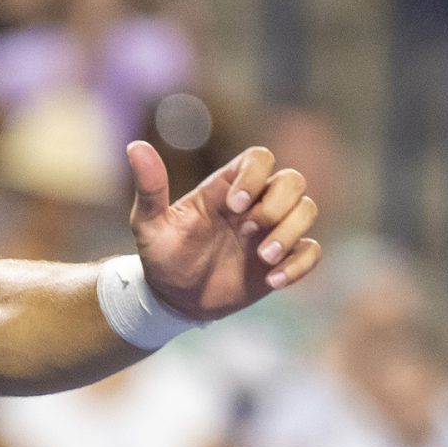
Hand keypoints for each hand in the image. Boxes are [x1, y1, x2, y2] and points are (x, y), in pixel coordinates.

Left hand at [127, 140, 322, 320]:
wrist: (174, 300)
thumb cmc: (161, 257)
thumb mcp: (149, 224)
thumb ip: (150, 188)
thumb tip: (135, 146)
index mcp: (226, 188)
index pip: (259, 157)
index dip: (255, 175)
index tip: (233, 206)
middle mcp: (254, 203)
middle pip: (292, 180)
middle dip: (277, 204)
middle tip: (247, 230)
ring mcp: (271, 231)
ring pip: (307, 209)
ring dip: (290, 232)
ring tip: (263, 258)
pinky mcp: (282, 259)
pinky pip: (312, 250)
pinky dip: (299, 264)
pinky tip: (273, 281)